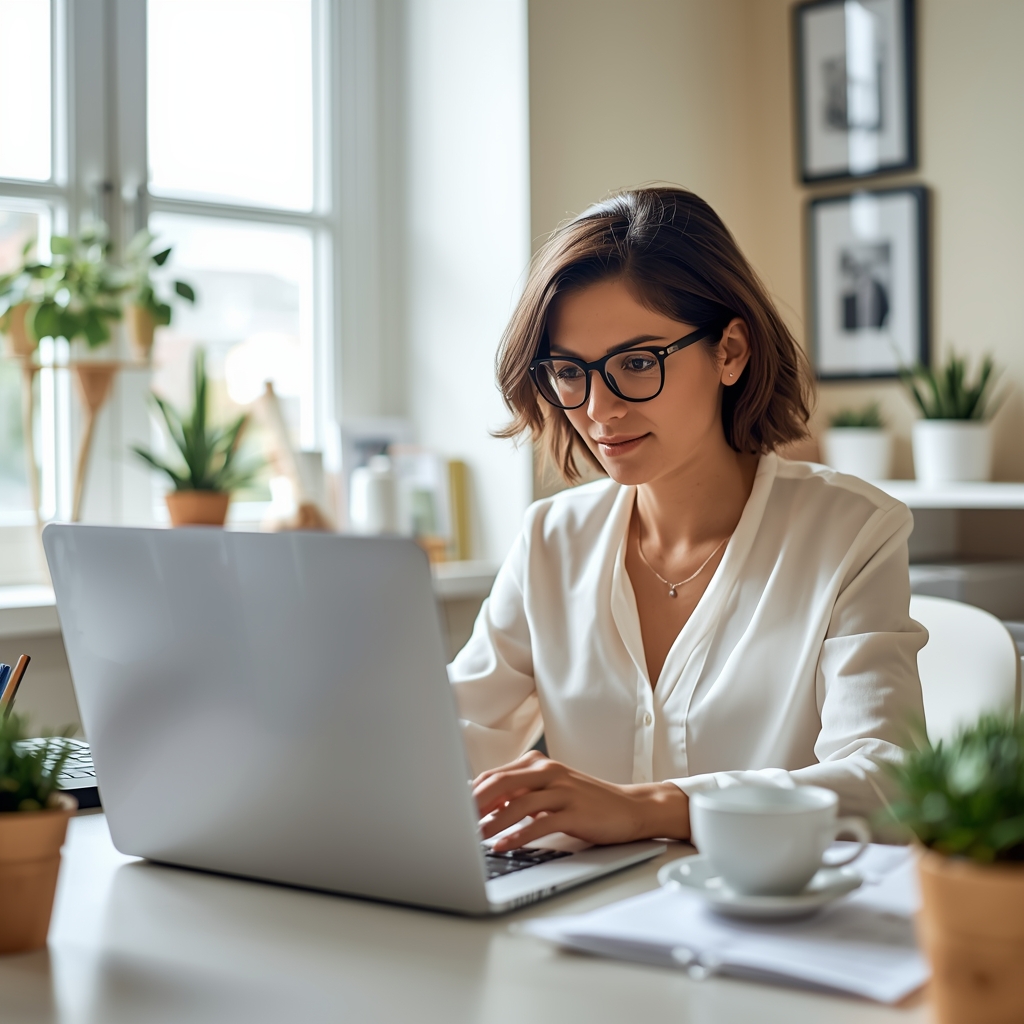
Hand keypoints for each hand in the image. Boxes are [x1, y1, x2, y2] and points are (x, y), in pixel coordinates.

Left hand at [472, 750, 689, 850]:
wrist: (630, 807)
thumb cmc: (585, 802)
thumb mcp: (549, 792)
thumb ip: (519, 794)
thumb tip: (482, 805)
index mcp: (537, 764)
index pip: (493, 775)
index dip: (470, 794)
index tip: (452, 812)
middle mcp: (547, 771)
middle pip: (500, 784)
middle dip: (473, 805)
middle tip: (453, 824)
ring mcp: (562, 789)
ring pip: (516, 803)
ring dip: (490, 823)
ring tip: (472, 839)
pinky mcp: (574, 811)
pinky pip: (539, 822)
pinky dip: (517, 835)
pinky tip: (502, 845)